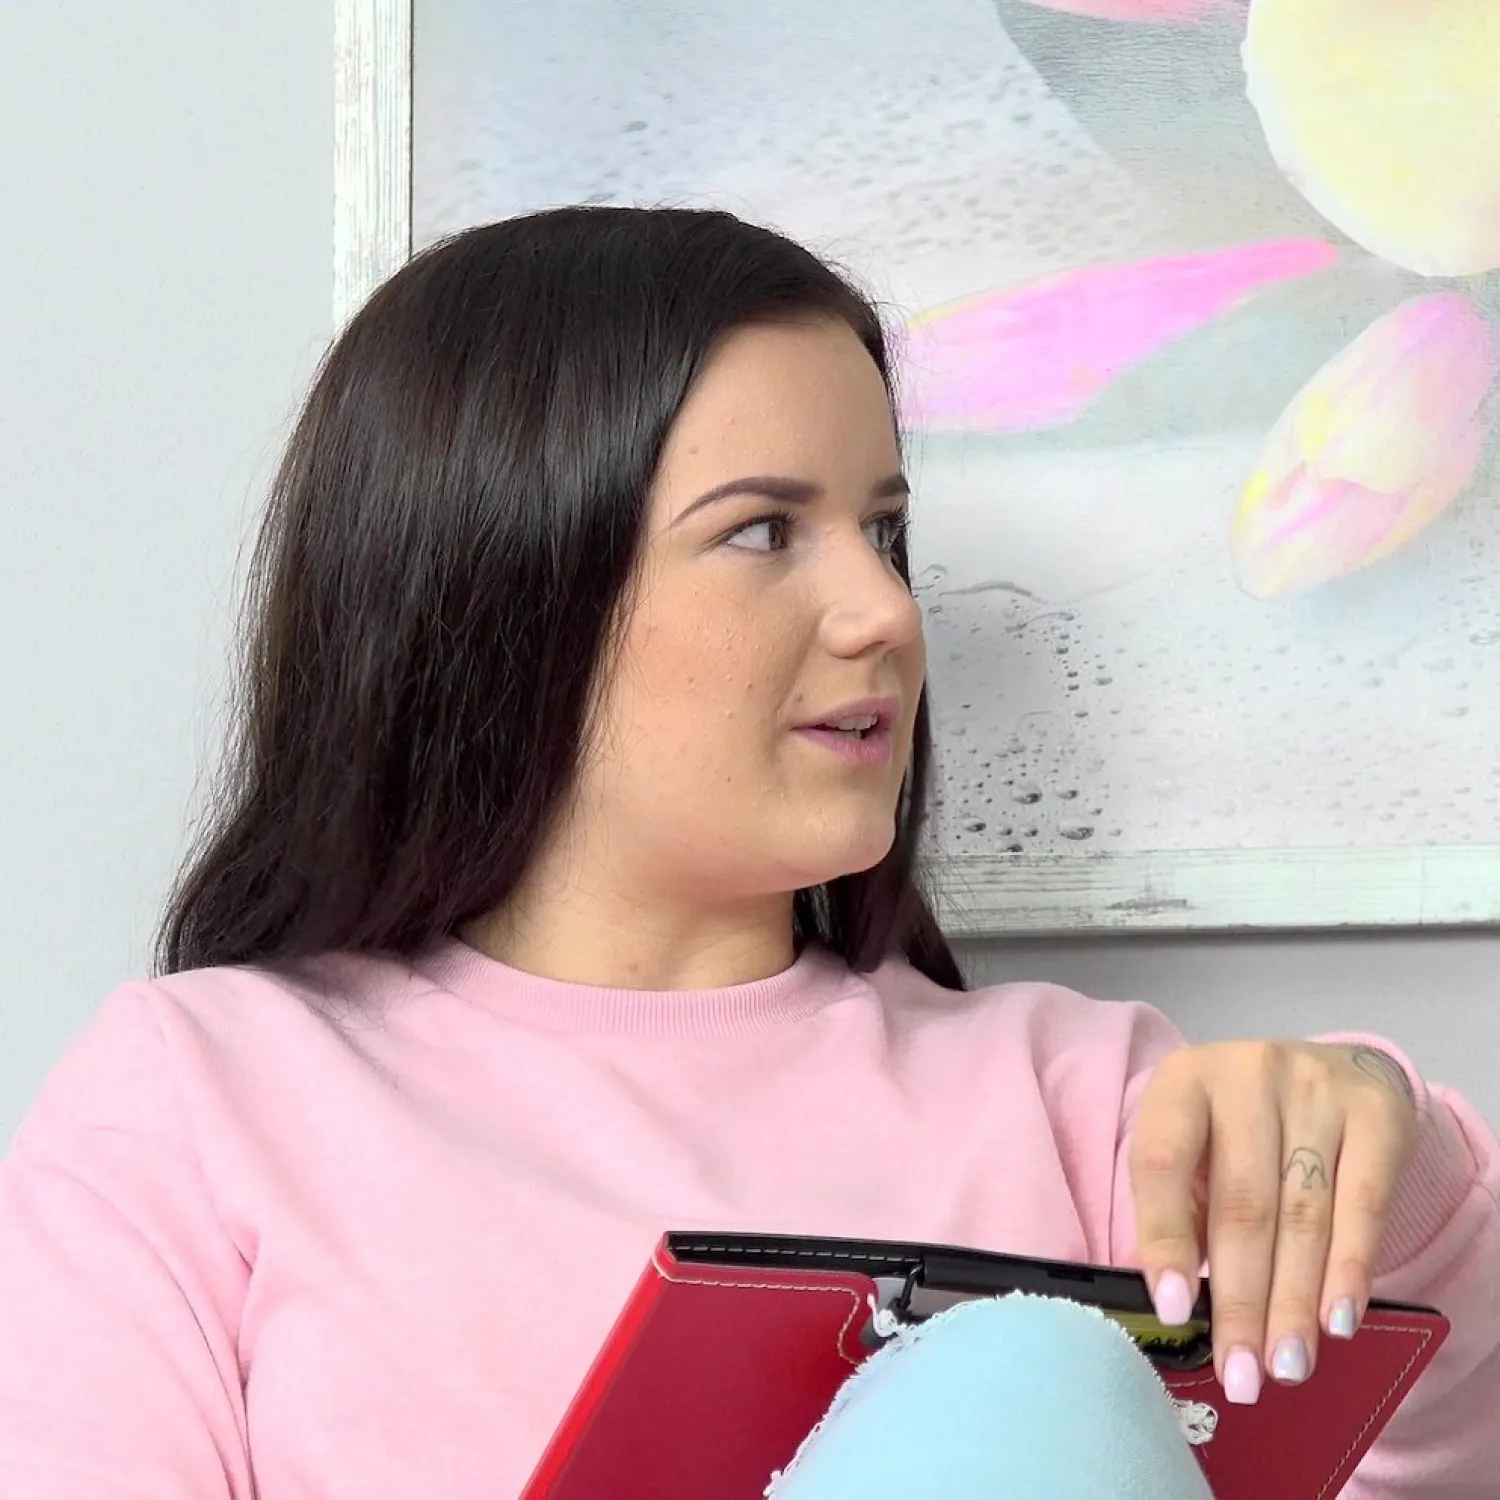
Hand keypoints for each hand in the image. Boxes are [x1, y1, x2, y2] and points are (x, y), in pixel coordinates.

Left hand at [1129, 1040, 1417, 1404]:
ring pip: (1302, 1214)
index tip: (1174, 1311)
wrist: (1335, 1070)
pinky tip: (1337, 1321)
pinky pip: (1364, 1205)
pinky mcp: (1375, 1113)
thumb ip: (1182, 1210)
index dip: (1164, 1239)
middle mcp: (1246, 1074)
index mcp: (1182, 1081)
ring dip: (1294, 1302)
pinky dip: (1350, 1270)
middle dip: (1241, 1300)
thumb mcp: (1196, 1145)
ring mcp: (1314, 1089)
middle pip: (1242, 1203)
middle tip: (1241, 1375)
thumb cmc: (1243, 1126)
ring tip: (1286, 1366)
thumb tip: (1173, 1305)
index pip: (1162, 1163)